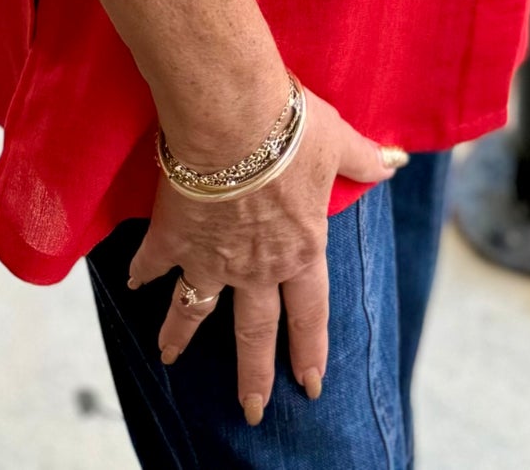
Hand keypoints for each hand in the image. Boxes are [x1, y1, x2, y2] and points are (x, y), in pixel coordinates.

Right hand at [125, 90, 404, 425]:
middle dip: (254, 373)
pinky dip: (142, 272)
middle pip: (255, 330)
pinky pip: (153, 263)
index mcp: (300, 250)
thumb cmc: (291, 130)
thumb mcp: (336, 141)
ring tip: (168, 359)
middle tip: (251, 409)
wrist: (232, 119)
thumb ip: (364, 158)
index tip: (310, 384)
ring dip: (181, 335)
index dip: (310, 350)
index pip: (310, 314)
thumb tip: (396, 160)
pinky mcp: (173, 237)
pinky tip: (132, 283)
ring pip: (196, 309)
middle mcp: (256, 266)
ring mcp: (211, 258)